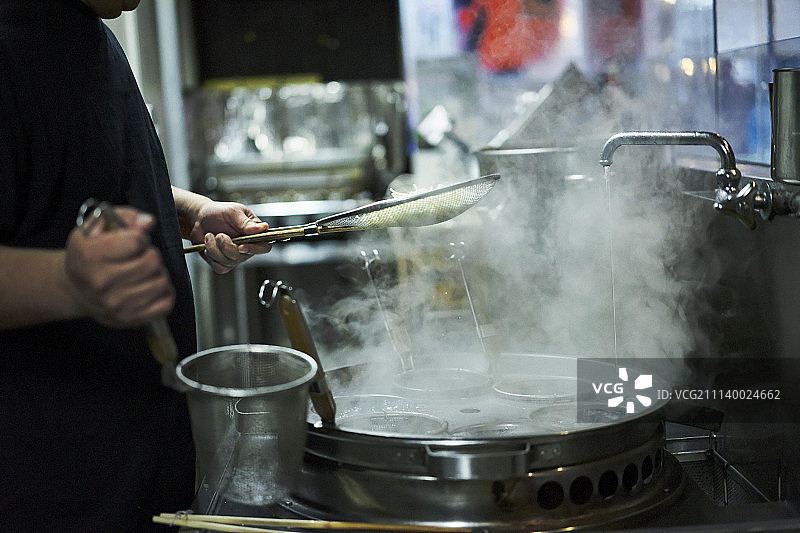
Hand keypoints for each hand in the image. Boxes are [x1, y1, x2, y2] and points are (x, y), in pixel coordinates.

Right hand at [63, 207, 174, 327]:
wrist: (76, 289)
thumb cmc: (90, 255)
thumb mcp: (98, 227)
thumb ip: (125, 218)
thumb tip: (147, 223)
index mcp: (91, 256)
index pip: (137, 241)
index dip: (140, 238)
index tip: (132, 242)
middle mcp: (101, 282)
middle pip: (152, 262)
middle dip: (151, 255)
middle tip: (139, 258)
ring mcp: (116, 304)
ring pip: (161, 282)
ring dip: (158, 274)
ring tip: (143, 272)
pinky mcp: (130, 318)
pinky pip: (165, 304)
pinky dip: (164, 293)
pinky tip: (150, 287)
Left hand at [189, 201, 271, 273]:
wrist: (200, 219)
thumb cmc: (219, 212)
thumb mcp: (233, 212)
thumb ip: (246, 222)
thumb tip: (261, 228)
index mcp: (254, 233)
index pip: (264, 247)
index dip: (255, 249)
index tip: (241, 245)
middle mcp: (246, 247)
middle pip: (243, 257)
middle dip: (227, 246)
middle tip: (220, 235)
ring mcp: (235, 256)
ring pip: (229, 262)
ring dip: (214, 249)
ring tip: (210, 236)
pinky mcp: (223, 263)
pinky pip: (220, 267)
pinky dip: (211, 256)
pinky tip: (209, 245)